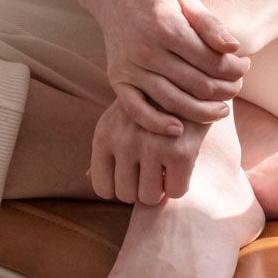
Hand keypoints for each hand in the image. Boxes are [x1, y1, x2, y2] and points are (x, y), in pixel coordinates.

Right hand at [89, 0, 251, 133]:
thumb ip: (209, 23)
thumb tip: (234, 48)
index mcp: (167, 27)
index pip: (211, 60)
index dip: (234, 68)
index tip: (245, 66)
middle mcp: (146, 50)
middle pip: (196, 84)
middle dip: (224, 90)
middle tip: (237, 88)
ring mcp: (130, 67)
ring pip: (172, 101)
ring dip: (202, 112)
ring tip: (221, 110)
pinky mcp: (117, 79)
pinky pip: (136, 110)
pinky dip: (157, 124)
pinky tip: (178, 129)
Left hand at [89, 94, 210, 203]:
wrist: (190, 80)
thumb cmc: (151, 104)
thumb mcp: (120, 118)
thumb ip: (106, 149)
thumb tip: (87, 177)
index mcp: (104, 134)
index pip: (102, 187)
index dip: (120, 187)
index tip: (134, 175)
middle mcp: (123, 140)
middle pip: (127, 195)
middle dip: (142, 188)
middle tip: (154, 168)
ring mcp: (151, 146)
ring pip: (151, 197)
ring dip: (162, 188)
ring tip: (167, 164)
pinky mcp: (179, 152)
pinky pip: (176, 191)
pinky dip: (180, 183)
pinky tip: (182, 162)